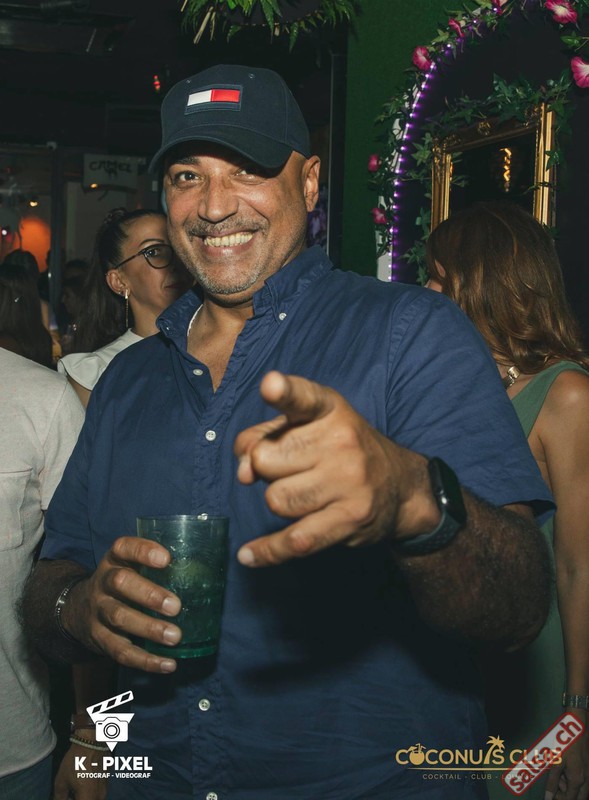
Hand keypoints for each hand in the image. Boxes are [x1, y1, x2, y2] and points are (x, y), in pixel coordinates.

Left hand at [52, 741, 107, 799]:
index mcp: (88, 798)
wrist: (92, 741)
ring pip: (95, 799)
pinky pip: (98, 792)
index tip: (67, 798)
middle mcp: (100, 796)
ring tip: (76, 789)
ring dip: (86, 797)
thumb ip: (60, 797)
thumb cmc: (75, 761)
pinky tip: (84, 782)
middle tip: (70, 795)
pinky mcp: (108, 780)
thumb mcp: (61, 781)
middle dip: (80, 799)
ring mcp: (105, 788)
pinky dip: (91, 791)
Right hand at [63, 537, 181, 673]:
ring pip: (120, 618)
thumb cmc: (123, 584)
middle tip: (176, 606)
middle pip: (120, 583)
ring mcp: (98, 611)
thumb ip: (159, 567)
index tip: (166, 559)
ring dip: (149, 628)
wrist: (78, 609)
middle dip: (149, 594)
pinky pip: (121, 652)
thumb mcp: (131, 566)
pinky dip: (146, 661)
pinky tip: (168, 664)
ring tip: (175, 636)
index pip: (124, 548)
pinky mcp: (99, 639)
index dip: (143, 552)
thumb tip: (208, 571)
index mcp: (115, 560)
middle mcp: (103, 583)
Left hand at [234, 371, 438, 566]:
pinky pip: (294, 540)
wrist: (399, 487)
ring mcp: (349, 481)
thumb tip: (243, 471)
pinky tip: (249, 555)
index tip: (270, 386)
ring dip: (279, 501)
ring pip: (276, 499)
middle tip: (291, 469)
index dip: (284, 392)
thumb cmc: (339, 452)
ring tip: (304, 493)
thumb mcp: (308, 428)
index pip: (303, 398)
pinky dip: (267, 551)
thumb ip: (263, 436)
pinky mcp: (350, 519)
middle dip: (266, 469)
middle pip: (266, 459)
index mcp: (329, 410)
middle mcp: (342, 441)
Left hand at [545, 728, 588, 798]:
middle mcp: (586, 780)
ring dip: (569, 786)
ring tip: (559, 773)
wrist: (578, 728)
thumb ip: (552, 781)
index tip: (550, 794)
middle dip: (567, 795)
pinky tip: (564, 767)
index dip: (559, 799)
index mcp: (578, 780)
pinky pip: (583, 779)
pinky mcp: (588, 766)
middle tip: (556, 786)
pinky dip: (573, 778)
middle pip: (579, 797)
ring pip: (581, 789)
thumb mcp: (556, 762)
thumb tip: (548, 797)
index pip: (569, 799)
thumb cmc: (565, 744)